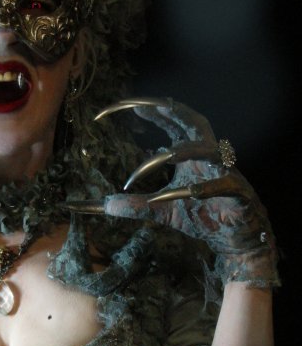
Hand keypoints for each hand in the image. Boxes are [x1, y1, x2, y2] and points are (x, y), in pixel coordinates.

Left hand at [69, 98, 278, 287]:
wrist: (235, 240)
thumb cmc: (202, 217)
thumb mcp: (162, 211)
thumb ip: (136, 205)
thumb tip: (106, 205)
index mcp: (191, 153)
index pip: (172, 123)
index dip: (151, 111)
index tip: (125, 104)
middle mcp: (208, 156)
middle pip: (193, 122)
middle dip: (170, 111)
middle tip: (143, 106)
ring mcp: (225, 172)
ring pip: (208, 152)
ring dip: (185, 152)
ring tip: (162, 156)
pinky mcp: (238, 192)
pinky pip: (222, 185)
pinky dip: (203, 190)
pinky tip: (189, 194)